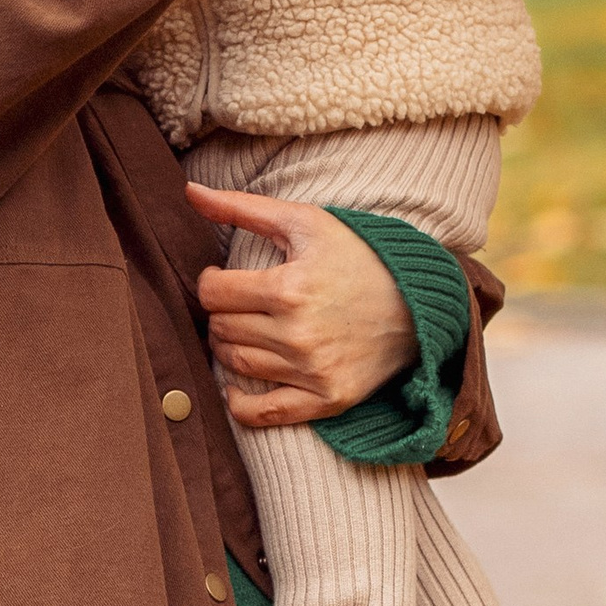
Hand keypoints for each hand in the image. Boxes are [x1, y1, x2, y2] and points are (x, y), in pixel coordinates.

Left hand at [184, 184, 417, 428]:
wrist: (417, 303)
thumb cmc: (357, 256)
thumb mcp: (305, 221)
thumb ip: (242, 207)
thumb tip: (189, 191)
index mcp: (288, 288)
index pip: (212, 293)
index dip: (210, 281)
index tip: (224, 277)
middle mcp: (298, 334)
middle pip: (221, 328)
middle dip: (220, 312)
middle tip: (234, 303)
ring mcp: (312, 372)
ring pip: (235, 364)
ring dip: (226, 347)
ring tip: (241, 329)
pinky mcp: (327, 400)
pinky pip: (264, 414)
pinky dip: (240, 405)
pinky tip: (235, 388)